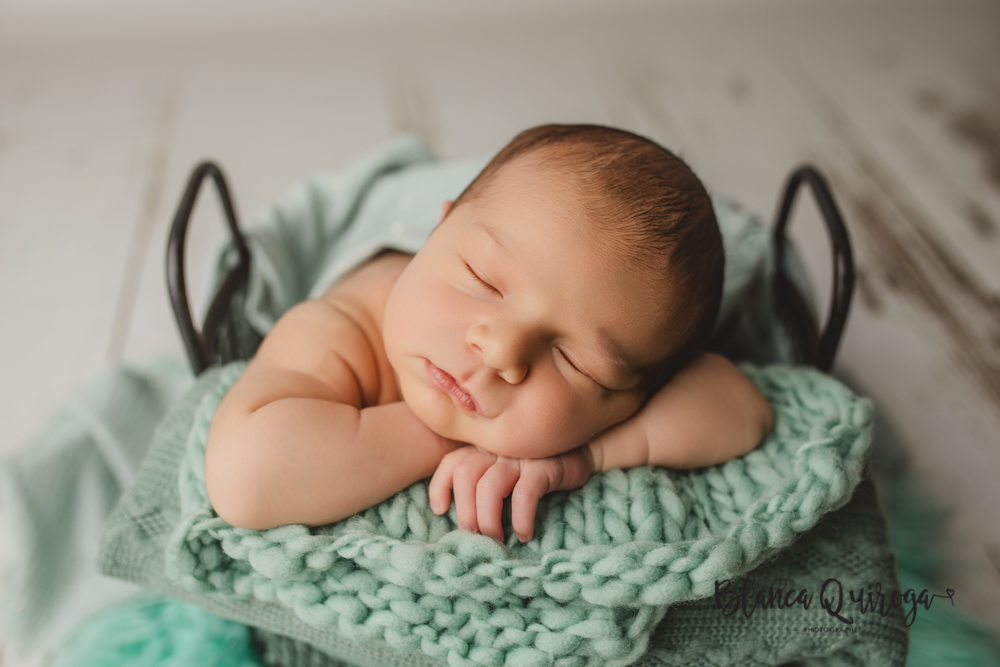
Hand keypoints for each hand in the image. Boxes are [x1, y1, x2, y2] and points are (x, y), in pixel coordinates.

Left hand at [428, 445, 594, 543]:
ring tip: (496, 540)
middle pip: (465, 477)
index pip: (451, 462)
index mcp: (483, 447)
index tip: (440, 510)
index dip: (440, 486)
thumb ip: (482, 477)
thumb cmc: (536, 466)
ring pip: (488, 487)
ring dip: (488, 521)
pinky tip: (524, 533)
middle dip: (465, 513)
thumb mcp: (504, 466)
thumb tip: (461, 518)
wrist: (584, 449)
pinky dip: (520, 519)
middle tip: (475, 538)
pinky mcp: (544, 467)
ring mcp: (519, 457)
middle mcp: (497, 448)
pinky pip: (524, 495)